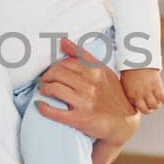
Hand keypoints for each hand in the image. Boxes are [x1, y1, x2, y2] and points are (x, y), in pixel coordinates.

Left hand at [35, 38, 139, 159]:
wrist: (123, 123)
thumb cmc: (113, 95)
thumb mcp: (102, 71)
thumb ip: (83, 55)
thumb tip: (62, 41)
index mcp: (95, 71)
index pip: (66, 62)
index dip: (55, 66)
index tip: (51, 72)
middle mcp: (91, 85)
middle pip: (57, 74)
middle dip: (46, 76)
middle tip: (44, 81)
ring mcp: (85, 102)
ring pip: (54, 89)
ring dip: (43, 89)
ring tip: (43, 90)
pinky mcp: (80, 119)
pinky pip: (55, 112)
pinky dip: (44, 108)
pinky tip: (40, 105)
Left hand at [120, 68, 163, 114]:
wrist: (137, 58)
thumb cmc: (130, 68)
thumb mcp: (126, 82)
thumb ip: (130, 91)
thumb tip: (134, 98)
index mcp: (130, 95)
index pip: (137, 108)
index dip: (141, 108)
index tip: (144, 106)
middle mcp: (139, 95)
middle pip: (147, 110)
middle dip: (150, 109)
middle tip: (152, 106)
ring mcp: (148, 91)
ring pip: (155, 106)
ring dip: (157, 105)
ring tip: (158, 101)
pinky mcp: (157, 86)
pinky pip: (163, 98)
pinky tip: (163, 97)